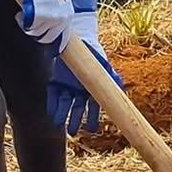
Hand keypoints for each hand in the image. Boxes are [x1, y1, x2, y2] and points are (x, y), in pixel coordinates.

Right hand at [0, 0, 73, 45]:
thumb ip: (57, 6)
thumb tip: (51, 15)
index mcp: (68, 12)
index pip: (64, 35)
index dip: (56, 42)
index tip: (53, 48)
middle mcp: (61, 18)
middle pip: (48, 38)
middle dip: (39, 33)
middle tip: (31, 24)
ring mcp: (49, 18)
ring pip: (36, 32)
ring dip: (29, 26)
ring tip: (25, 15)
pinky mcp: (37, 17)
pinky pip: (27, 26)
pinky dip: (22, 21)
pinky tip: (20, 13)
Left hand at [47, 14, 118, 135]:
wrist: (77, 39)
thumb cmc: (92, 52)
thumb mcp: (103, 63)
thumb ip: (112, 76)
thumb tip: (120, 84)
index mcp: (92, 88)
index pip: (93, 107)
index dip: (92, 119)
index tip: (91, 130)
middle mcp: (79, 90)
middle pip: (77, 109)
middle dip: (75, 121)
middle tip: (73, 133)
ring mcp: (67, 86)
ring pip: (64, 104)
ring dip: (62, 115)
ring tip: (60, 124)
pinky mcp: (55, 81)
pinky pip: (53, 95)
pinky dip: (52, 104)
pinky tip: (52, 113)